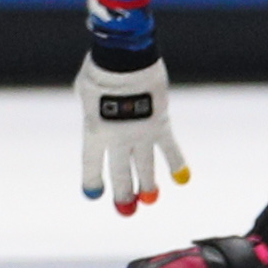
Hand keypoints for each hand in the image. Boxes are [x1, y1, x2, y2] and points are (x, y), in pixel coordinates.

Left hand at [76, 53, 188, 216]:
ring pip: (145, 168)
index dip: (92, 181)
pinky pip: (170, 149)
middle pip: (120, 174)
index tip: (94, 194)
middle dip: (123, 194)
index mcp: (94, 132)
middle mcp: (116, 139)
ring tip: (150, 200)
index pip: (91, 165)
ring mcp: (140, 134)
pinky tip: (182, 179)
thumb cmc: (101, 69)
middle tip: (126, 210)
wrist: (125, 58)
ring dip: (148, 186)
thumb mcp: (85, 91)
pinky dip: (177, 164)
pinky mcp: (160, 124)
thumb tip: (95, 110)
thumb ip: (92, 107)